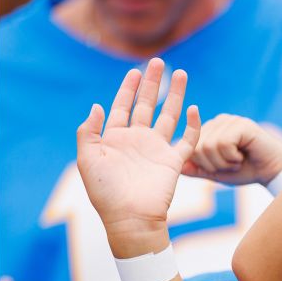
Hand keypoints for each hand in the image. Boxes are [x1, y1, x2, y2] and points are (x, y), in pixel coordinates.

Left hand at [75, 58, 200, 255]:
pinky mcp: (174, 161)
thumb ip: (89, 131)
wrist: (130, 218)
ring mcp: (157, 150)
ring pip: (169, 115)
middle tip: (159, 62)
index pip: (123, 106)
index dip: (128, 88)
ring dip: (175, 95)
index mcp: (116, 138)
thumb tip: (98, 105)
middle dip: (153, 83)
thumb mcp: (87, 158)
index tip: (135, 71)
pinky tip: (194, 108)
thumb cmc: (105, 192)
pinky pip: (187, 140)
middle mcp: (138, 140)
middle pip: (147, 105)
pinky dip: (193, 125)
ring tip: (181, 74)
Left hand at [182, 114, 281, 185]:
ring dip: (224, 163)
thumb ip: (197, 169)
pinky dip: (232, 158)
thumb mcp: (217, 173)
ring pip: (209, 146)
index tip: (222, 167)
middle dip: (213, 165)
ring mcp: (230, 121)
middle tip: (231, 165)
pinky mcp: (241, 124)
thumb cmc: (246, 171)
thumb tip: (178, 167)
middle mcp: (218, 121)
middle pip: (197, 147)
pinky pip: (223, 144)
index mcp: (210, 130)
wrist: (273, 172)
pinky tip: (243, 156)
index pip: (190, 147)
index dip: (204, 165)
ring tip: (237, 161)